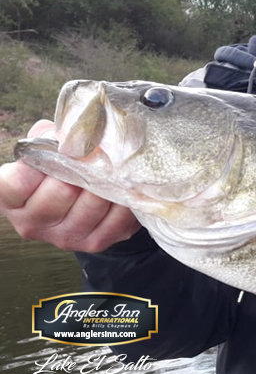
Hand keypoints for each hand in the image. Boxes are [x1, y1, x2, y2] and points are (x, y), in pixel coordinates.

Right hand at [0, 120, 139, 252]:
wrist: (80, 201)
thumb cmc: (58, 169)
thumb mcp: (46, 150)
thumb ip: (49, 138)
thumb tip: (72, 130)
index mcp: (12, 200)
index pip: (14, 185)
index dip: (38, 164)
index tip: (57, 149)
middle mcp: (33, 223)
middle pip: (58, 194)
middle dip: (80, 170)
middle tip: (95, 154)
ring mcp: (64, 237)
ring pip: (90, 206)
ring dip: (106, 183)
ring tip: (113, 167)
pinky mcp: (95, 242)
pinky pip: (116, 219)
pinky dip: (124, 199)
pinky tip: (125, 187)